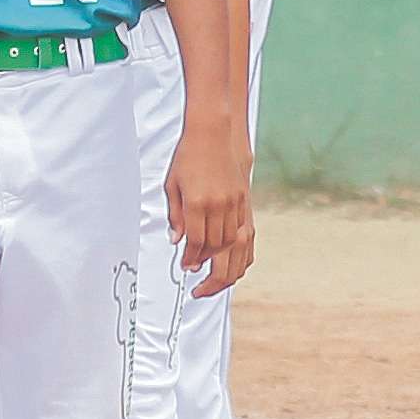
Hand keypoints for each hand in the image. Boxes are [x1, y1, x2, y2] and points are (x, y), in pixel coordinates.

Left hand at [168, 118, 253, 293]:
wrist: (213, 134)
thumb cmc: (188, 158)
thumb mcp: (173, 186)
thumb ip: (174, 216)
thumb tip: (176, 241)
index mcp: (197, 203)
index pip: (195, 243)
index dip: (190, 260)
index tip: (186, 268)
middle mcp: (218, 206)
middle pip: (216, 250)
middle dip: (207, 271)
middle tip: (198, 283)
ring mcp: (235, 205)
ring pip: (233, 246)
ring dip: (223, 263)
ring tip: (214, 277)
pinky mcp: (245, 202)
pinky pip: (246, 236)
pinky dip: (240, 252)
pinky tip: (232, 260)